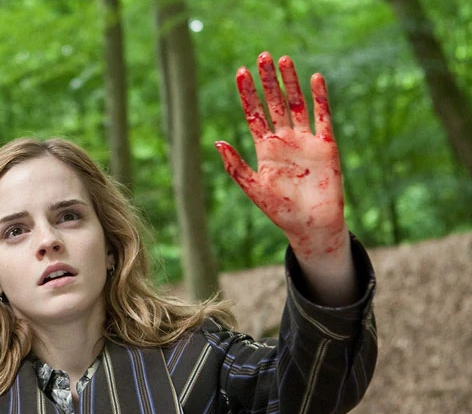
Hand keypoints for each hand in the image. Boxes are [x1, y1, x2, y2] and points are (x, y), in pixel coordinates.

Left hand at [216, 51, 347, 259]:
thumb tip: (217, 143)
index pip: (254, 114)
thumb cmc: (281, 211)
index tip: (240, 72)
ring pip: (297, 104)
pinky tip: (314, 78)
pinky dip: (319, 98)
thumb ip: (236, 166)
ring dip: (290, 83)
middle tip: (262, 56)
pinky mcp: (326, 145)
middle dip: (268, 81)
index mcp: (265, 149)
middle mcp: (284, 140)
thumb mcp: (253, 188)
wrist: (311, 226)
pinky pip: (323, 117)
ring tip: (283, 60)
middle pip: (275, 103)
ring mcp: (306, 141)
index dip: (247, 94)